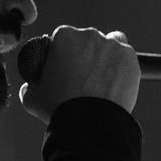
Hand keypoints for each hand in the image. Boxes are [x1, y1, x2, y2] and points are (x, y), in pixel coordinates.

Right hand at [19, 25, 140, 121]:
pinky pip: (126, 58)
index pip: (63, 39)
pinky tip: (115, 84)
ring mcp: (112, 45)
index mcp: (63, 36)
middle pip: (87, 40)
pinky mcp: (130, 58)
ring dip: (105, 58)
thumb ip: (29, 86)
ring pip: (109, 45)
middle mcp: (89, 34)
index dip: (63, 55)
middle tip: (84, 80)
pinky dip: (122, 68)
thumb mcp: (32, 97)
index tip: (66, 70)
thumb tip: (30, 86)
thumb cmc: (60, 109)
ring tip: (101, 80)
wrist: (89, 125)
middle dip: (85, 56)